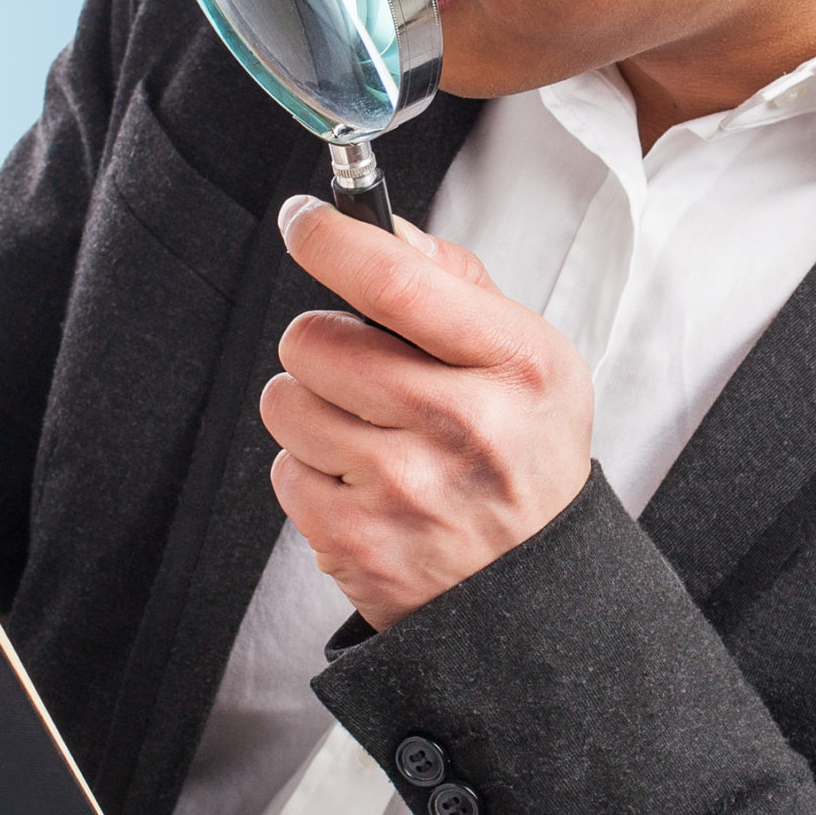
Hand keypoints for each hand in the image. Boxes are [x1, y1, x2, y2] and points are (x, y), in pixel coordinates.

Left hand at [261, 195, 592, 628]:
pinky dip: (311, 470)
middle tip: (363, 371)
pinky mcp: (355, 541)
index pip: (395, 281)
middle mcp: (462, 425)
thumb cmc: (522, 459)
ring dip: (311, 407)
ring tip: (369, 433)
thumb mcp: (529, 363)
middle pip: (314, 338)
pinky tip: (364, 484)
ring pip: (284, 400)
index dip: (330, 238)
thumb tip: (381, 226)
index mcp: (514, 365)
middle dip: (323, 342)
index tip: (305, 220)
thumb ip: (455, 283)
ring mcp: (405, 489)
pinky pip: (283, 468)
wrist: (532, 594)